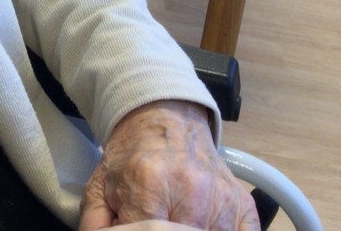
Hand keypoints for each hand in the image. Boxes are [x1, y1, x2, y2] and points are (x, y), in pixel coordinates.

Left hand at [78, 100, 259, 230]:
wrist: (164, 120)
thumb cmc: (133, 156)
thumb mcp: (101, 186)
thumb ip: (97, 224)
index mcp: (148, 183)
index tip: (138, 230)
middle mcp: (190, 191)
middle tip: (155, 225)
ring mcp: (221, 200)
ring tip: (175, 221)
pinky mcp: (243, 205)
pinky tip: (204, 228)